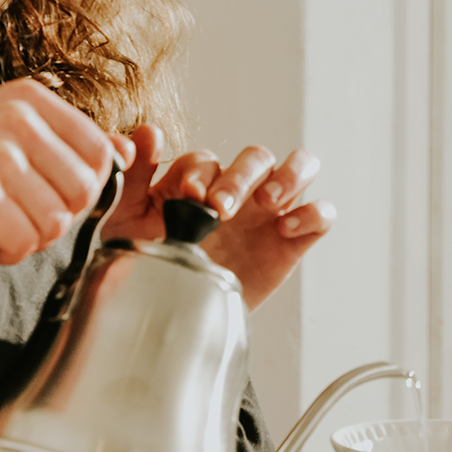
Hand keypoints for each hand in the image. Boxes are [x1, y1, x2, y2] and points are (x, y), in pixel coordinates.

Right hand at [0, 78, 134, 265]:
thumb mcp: (5, 135)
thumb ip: (66, 142)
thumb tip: (127, 151)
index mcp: (29, 99)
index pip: (99, 152)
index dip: (80, 187)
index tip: (43, 192)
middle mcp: (16, 120)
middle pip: (84, 191)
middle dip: (55, 215)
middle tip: (15, 213)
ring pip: (58, 221)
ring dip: (29, 236)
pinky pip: (26, 242)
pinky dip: (6, 252)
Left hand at [103, 124, 333, 309]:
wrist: (176, 319)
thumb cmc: (152, 262)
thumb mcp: (130, 219)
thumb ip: (134, 176)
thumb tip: (146, 133)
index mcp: (201, 181)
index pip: (208, 161)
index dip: (201, 173)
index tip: (188, 196)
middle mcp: (240, 189)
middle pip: (256, 157)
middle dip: (240, 177)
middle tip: (220, 208)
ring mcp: (270, 213)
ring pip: (302, 166)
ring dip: (290, 175)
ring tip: (268, 202)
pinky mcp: (292, 242)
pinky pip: (321, 214)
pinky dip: (312, 214)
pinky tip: (285, 230)